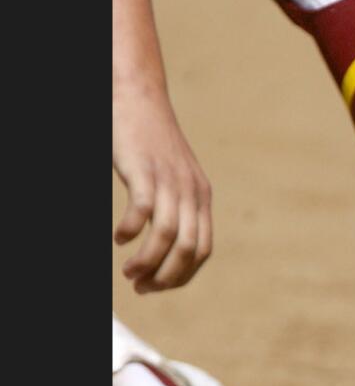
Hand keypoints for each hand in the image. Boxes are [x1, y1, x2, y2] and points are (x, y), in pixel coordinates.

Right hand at [112, 94, 213, 292]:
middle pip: (189, 250)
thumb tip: (169, 242)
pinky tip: (119, 239)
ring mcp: (170, 181)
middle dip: (166, 277)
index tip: (159, 287)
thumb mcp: (175, 178)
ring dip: (148, 262)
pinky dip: (132, 231)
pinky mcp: (145, 170)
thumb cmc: (151, 142)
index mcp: (202, 198)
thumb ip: (177, 206)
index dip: (182, 275)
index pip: (203, 251)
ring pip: (168, 236)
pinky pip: (144, 211)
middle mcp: (191, 193)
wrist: (139, 97)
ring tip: (129, 273)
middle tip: (142, 287)